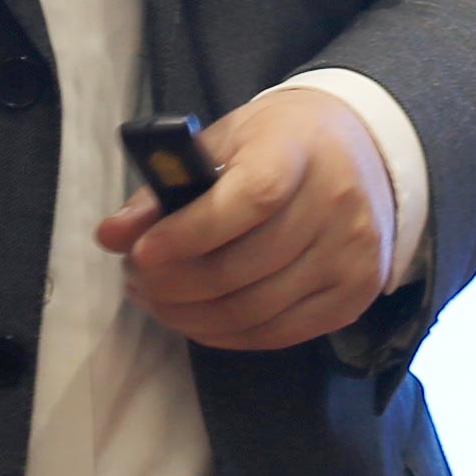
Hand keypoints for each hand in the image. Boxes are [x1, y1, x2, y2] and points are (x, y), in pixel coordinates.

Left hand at [99, 84, 392, 352]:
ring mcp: (351, 256)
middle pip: (244, 267)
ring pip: (255, 310)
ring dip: (191, 315)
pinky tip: (197, 318)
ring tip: (156, 299)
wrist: (365, 155)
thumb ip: (166, 185)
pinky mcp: (354, 296)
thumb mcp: (223, 140)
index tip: (141, 252)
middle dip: (174, 284)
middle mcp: (336, 205)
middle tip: (135, 279)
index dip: (191, 233)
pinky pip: (278, 333)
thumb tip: (110, 236)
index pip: (252, 200)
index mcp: (299, 151)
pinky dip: (227, 335)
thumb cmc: (280, 143)